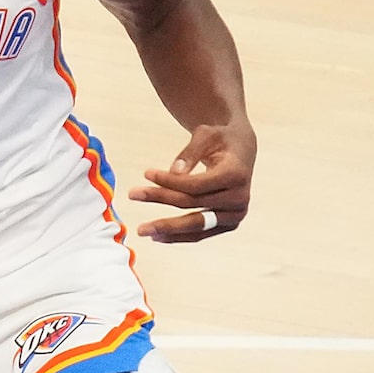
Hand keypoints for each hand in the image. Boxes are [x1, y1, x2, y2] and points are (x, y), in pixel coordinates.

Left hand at [132, 121, 252, 242]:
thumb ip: (190, 153)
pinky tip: (158, 236)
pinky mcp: (229, 224)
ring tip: (144, 230)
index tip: (146, 173)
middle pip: (193, 203)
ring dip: (168, 229)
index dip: (169, 181)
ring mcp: (235, 214)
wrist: (241, 152)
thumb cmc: (220, 140)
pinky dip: (179, 236)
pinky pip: (201, 234)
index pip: (195, 184)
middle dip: (161, 200)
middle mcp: (239, 198)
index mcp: (236, 174)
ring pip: (197, 225)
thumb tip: (174, 171)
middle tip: (133, 195)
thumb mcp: (206, 136)